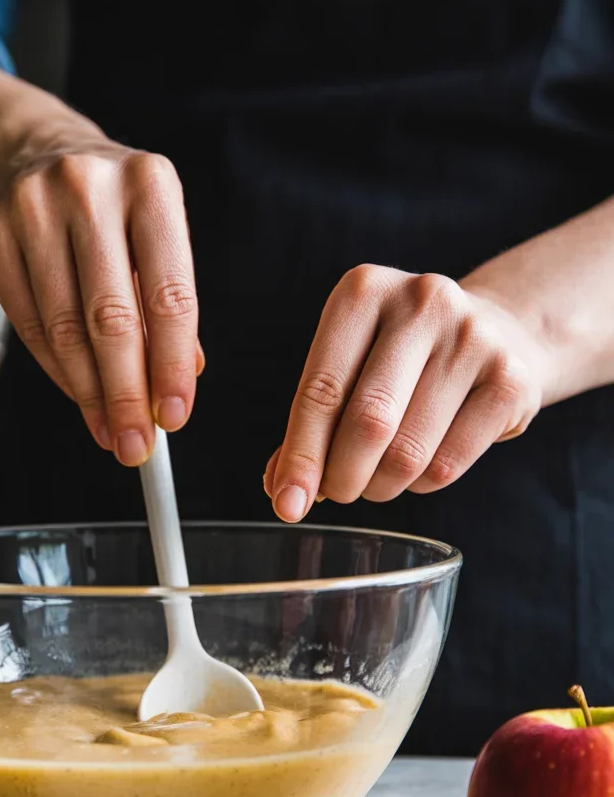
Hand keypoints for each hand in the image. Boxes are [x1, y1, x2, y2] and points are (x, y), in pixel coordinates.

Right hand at [0, 122, 201, 464]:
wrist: (36, 156)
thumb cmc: (114, 212)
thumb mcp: (156, 238)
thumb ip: (167, 307)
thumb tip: (177, 389)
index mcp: (150, 184)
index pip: (168, 295)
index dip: (172, 366)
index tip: (175, 417)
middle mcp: (88, 189)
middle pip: (111, 319)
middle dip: (127, 395)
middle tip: (138, 446)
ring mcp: (31, 209)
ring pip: (64, 330)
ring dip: (91, 394)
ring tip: (112, 432)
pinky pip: (29, 326)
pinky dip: (59, 373)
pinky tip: (81, 398)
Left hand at [265, 265, 551, 519]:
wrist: (502, 332)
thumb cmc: (402, 359)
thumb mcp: (350, 366)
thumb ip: (312, 422)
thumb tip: (284, 491)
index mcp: (363, 292)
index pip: (321, 389)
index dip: (301, 456)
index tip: (287, 504)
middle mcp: (420, 302)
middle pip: (368, 422)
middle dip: (342, 478)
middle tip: (338, 494)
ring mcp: (473, 337)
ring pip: (408, 452)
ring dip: (381, 485)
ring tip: (378, 479)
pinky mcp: (512, 380)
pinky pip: (448, 464)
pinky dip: (422, 484)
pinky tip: (421, 467)